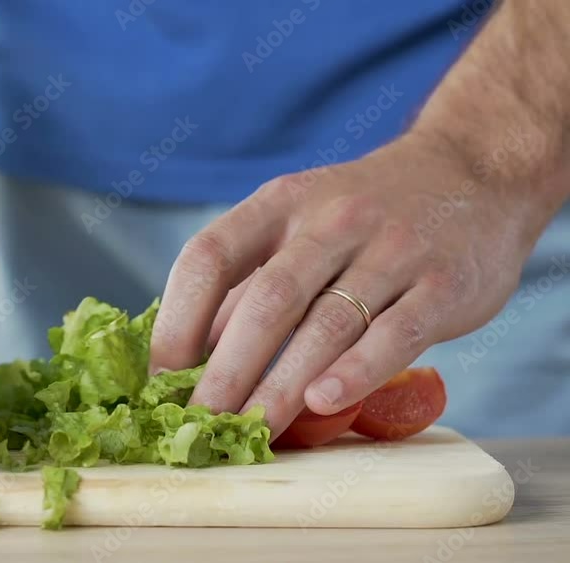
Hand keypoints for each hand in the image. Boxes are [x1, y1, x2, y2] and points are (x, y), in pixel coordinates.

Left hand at [150, 132, 549, 437]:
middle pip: (266, 300)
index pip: (209, 255)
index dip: (177, 320)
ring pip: (326, 323)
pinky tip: (324, 402)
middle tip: (200, 421)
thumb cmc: (365, 216)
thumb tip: (186, 356)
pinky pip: (395, 333)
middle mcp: (331, 218)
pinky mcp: (444, 283)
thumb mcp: (297, 224)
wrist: (473, 172)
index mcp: (279, 203)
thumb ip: (247, 283)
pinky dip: (356, 371)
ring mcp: (392, 247)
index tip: (161, 375)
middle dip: (226, 369)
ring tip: (252, 430)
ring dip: (282, 384)